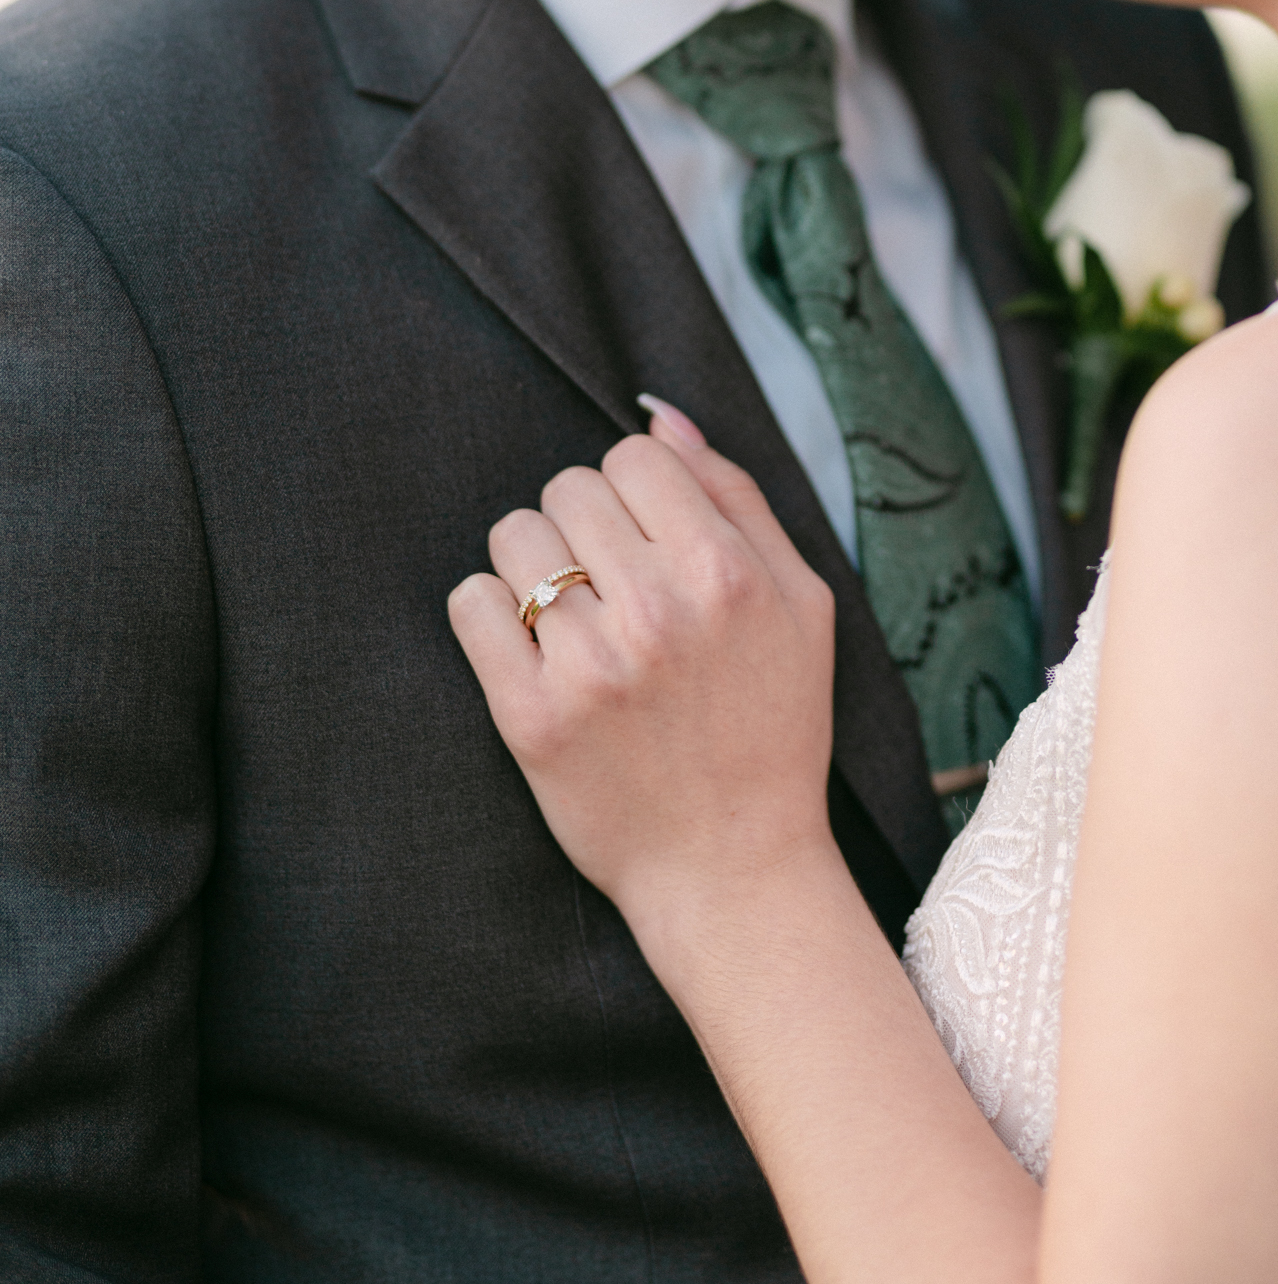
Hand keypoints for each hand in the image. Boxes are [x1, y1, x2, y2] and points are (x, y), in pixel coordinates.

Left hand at [449, 410, 838, 945]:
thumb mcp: (800, 602)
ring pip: (513, 536)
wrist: (734, 866)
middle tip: (610, 587)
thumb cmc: (773, 725)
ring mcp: (589, 666)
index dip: (634, 492)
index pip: (633, 456)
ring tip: (572, 618)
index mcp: (726, 572)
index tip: (646, 542)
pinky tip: (534, 652)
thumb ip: (736, 495)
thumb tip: (662, 417)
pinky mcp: (528, 717)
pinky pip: (471, 604)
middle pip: (567, 487)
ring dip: (534, 566)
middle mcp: (657, 611)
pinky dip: (491, 617)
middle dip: (583, 526)